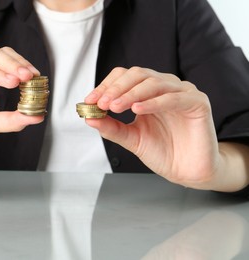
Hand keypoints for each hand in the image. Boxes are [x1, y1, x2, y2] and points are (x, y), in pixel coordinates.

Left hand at [84, 67, 219, 188]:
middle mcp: (165, 87)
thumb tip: (88, 117)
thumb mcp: (131, 138)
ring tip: (115, 107)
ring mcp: (182, 92)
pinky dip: (153, 102)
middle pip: (137, 75)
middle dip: (116, 88)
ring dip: (131, 94)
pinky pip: (173, 98)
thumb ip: (111, 127)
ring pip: (153, 83)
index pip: (124, 77)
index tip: (89, 101)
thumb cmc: (162, 152)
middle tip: (101, 103)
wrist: (186, 171)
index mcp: (148, 92)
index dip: (106, 86)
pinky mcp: (198, 102)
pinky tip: (137, 109)